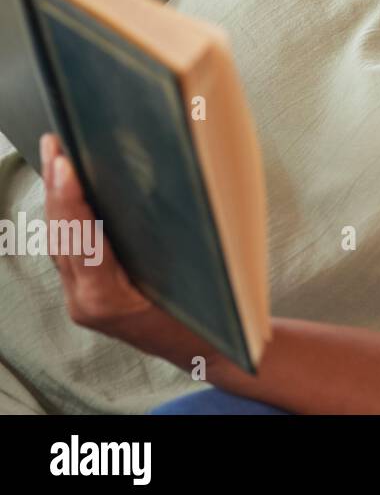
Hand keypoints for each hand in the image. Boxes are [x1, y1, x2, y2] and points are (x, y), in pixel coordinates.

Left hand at [40, 133, 210, 368]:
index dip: (72, 201)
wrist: (201, 350)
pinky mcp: (81, 290)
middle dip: (57, 188)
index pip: (82, 242)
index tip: (67, 165)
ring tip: (57, 153)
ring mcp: (78, 297)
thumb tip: (169, 187)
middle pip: (61, 236)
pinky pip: (67, 247)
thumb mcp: (197, 277)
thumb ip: (177, 239)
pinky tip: (67, 187)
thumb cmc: (207, 316)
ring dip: (56, 196)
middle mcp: (84, 301)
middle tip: (57, 144)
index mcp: (107, 301)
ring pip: (58, 240)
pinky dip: (65, 213)